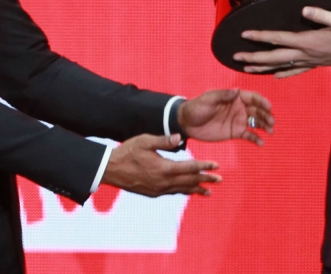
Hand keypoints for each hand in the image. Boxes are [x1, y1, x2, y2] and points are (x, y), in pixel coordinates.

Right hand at [102, 133, 220, 196]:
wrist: (111, 169)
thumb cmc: (128, 152)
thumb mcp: (145, 141)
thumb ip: (164, 140)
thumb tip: (180, 137)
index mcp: (164, 168)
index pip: (189, 168)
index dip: (204, 166)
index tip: (216, 166)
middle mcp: (163, 182)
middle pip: (189, 181)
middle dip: (205, 180)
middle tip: (219, 180)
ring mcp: (158, 189)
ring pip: (182, 189)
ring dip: (196, 189)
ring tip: (208, 191)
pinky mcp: (153, 193)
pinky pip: (172, 192)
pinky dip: (183, 191)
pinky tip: (187, 190)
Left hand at [178, 88, 273, 145]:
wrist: (187, 123)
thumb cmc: (197, 107)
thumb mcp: (208, 99)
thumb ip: (223, 95)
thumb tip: (237, 90)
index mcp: (234, 97)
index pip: (252, 98)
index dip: (262, 101)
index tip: (268, 107)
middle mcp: (239, 108)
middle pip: (257, 110)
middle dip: (266, 115)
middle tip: (272, 122)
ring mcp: (238, 120)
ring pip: (256, 122)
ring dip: (265, 126)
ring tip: (271, 131)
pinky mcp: (235, 132)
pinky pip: (248, 135)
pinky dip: (256, 138)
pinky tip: (261, 143)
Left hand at [234, 7, 330, 77]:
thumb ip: (320, 15)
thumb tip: (303, 10)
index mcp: (308, 42)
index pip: (278, 39)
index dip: (260, 37)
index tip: (244, 35)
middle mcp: (306, 54)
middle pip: (274, 57)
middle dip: (254, 58)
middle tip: (235, 58)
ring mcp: (311, 61)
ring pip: (282, 66)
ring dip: (263, 67)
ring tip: (247, 68)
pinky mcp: (317, 64)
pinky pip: (296, 70)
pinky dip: (284, 73)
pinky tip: (276, 75)